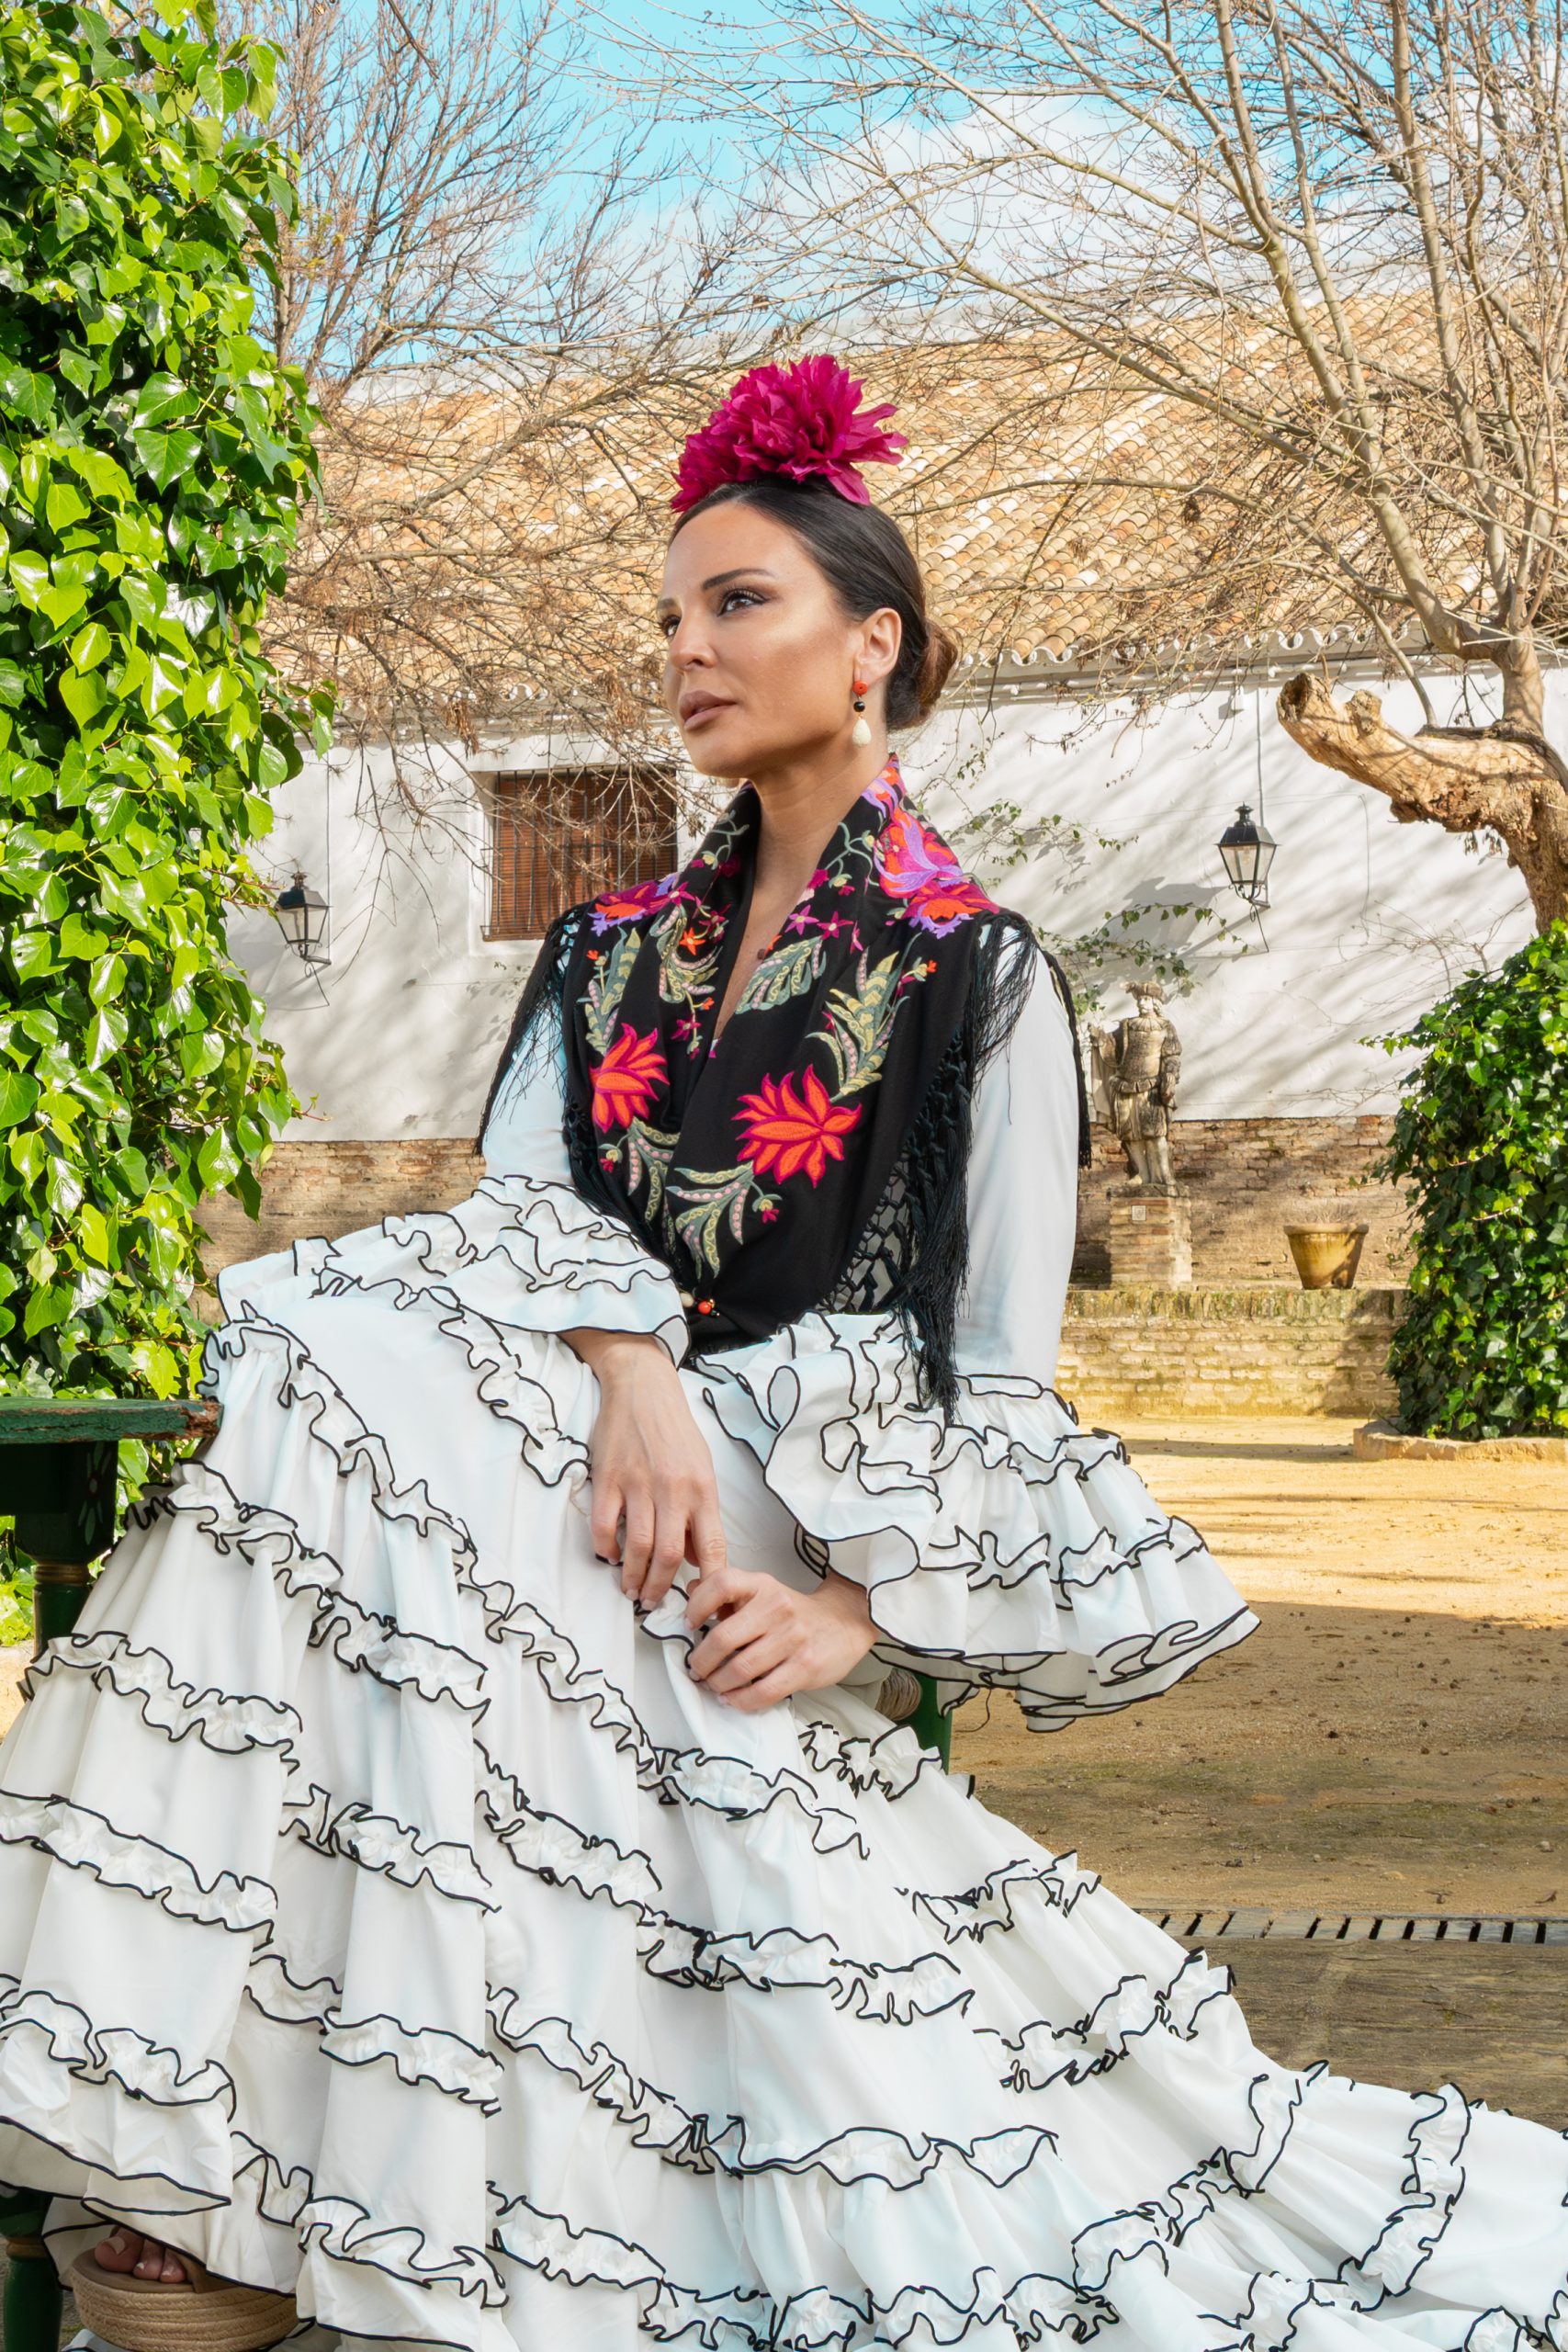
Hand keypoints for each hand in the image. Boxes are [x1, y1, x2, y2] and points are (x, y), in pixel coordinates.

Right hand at [562, 1329, 725, 1606]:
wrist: (642, 1387)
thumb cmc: (675, 1430)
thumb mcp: (702, 1467)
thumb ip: (700, 1513)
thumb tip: (698, 1557)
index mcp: (702, 1489)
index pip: (711, 1546)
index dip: (707, 1582)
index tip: (700, 1604)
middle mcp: (674, 1489)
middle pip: (670, 1554)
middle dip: (660, 1587)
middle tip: (651, 1601)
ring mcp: (639, 1484)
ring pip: (638, 1546)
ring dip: (632, 1576)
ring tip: (630, 1589)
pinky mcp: (609, 1478)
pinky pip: (605, 1525)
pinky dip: (606, 1548)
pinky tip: (608, 1555)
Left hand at [684, 1565, 877, 1712]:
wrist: (844, 1623)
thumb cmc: (792, 1611)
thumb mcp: (763, 1592)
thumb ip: (728, 1592)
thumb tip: (691, 1589)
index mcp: (762, 1585)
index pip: (722, 1584)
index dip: (697, 1605)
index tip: (688, 1625)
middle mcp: (777, 1607)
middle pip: (723, 1637)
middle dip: (701, 1661)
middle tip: (696, 1670)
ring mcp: (792, 1639)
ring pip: (740, 1669)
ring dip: (718, 1683)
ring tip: (713, 1686)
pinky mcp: (804, 1667)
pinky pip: (762, 1691)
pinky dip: (740, 1700)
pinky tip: (732, 1699)